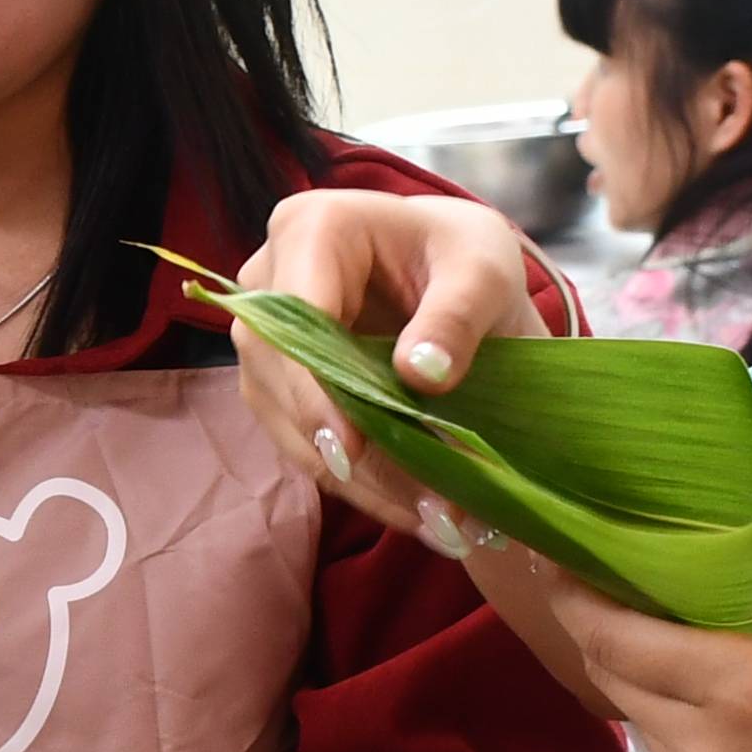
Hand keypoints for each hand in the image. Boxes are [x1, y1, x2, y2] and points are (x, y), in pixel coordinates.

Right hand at [230, 182, 555, 537]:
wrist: (458, 276)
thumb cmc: (465, 256)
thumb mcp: (484, 271)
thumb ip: (458, 314)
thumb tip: (421, 374)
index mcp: (309, 230)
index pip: (293, 315)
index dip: (317, 388)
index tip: (354, 449)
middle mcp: (267, 284)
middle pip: (283, 378)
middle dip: (351, 449)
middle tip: (427, 506)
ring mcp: (267, 341)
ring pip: (291, 424)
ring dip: (363, 482)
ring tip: (441, 522)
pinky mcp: (283, 389)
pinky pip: (309, 445)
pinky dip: (366, 485)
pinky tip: (422, 514)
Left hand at [477, 439, 751, 751]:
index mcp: (743, 693)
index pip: (612, 636)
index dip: (574, 590)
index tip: (562, 542)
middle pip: (611, 675)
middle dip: (596, 618)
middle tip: (608, 562)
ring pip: (637, 718)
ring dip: (632, 666)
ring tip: (655, 609)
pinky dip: (668, 710)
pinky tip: (704, 676)